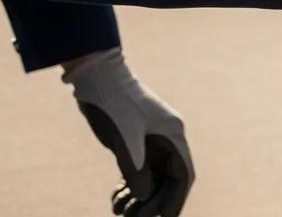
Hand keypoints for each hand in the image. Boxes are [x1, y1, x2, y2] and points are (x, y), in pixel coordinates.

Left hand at [62, 48, 193, 214]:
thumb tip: (144, 196)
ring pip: (154, 178)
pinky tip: (116, 196)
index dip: (175, 201)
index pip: (183, 175)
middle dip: (153, 203)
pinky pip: (141, 171)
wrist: (98, 78)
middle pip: (168, 180)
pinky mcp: (137, 140)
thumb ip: (136, 171)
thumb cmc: (113, 105)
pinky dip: (131, 187)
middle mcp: (167, 138)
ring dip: (140, 198)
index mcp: (173, 134)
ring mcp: (152, 139)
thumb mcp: (123, 141)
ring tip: (119, 210)